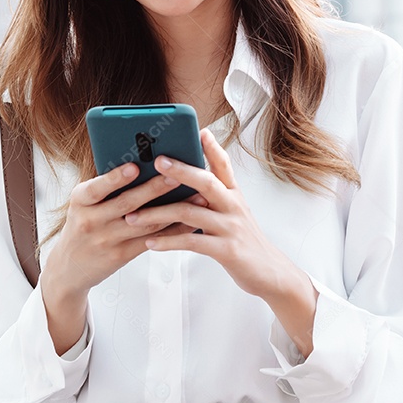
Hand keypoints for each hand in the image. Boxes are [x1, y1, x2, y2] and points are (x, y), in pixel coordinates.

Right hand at [41, 162, 208, 301]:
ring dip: (172, 208)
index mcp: (80, 200)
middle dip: (154, 188)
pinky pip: (151, 240)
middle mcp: (91, 220)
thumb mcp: (84, 203)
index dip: (116, 178)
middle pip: (127, 203)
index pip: (97, 187)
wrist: (70, 267)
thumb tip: (143, 161)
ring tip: (195, 195)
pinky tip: (189, 220)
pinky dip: (172, 230)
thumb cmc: (84, 222)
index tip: (135, 166)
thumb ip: (106, 186)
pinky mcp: (121, 255)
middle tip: (177, 175)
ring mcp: (107, 239)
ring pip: (145, 222)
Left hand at [126, 129, 300, 301]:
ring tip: (133, 216)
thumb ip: (214, 198)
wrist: (269, 272)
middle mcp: (233, 206)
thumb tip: (188, 182)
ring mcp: (230, 227)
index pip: (223, 165)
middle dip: (180, 170)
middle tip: (157, 161)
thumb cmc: (245, 241)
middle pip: (206, 181)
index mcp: (234, 194)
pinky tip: (150, 243)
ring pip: (190, 212)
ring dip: (158, 213)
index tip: (199, 131)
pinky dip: (168, 242)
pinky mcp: (226, 250)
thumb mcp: (234, 213)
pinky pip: (191, 242)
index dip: (212, 147)